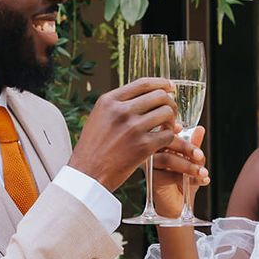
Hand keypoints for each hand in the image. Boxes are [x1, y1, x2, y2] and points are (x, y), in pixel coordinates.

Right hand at [68, 78, 200, 192]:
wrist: (86, 176)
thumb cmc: (93, 149)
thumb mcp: (99, 118)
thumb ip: (118, 106)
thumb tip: (148, 97)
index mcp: (109, 101)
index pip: (143, 83)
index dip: (161, 83)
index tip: (170, 87)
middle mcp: (121, 111)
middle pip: (159, 95)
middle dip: (169, 102)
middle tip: (171, 112)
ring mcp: (132, 128)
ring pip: (166, 112)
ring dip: (172, 120)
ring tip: (167, 127)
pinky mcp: (143, 146)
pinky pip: (168, 134)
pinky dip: (170, 137)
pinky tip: (163, 141)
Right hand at [152, 126, 208, 218]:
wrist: (178, 203)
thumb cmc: (182, 179)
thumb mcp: (192, 160)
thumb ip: (194, 145)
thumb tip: (200, 129)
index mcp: (160, 143)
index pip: (165, 130)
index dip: (173, 128)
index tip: (183, 128)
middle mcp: (152, 151)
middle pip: (167, 142)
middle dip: (187, 148)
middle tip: (200, 156)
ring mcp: (150, 165)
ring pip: (168, 159)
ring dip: (188, 165)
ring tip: (203, 172)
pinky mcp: (153, 179)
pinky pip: (169, 175)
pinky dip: (188, 178)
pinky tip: (200, 181)